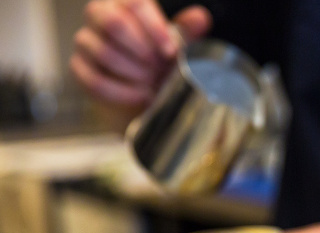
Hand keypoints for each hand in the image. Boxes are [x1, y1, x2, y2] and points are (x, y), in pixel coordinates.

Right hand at [70, 0, 210, 107]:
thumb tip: (200, 17)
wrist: (143, 88)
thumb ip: (186, 30)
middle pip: (113, 23)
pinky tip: (141, 95)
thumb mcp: (175, 44)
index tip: (170, 51)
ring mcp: (85, 41)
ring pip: (104, 53)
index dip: (155, 28)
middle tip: (158, 68)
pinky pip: (95, 80)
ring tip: (152, 83)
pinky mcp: (78, 67)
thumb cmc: (158, 58)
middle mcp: (98, 15)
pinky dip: (123, 92)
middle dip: (141, 51)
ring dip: (134, 73)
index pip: (135, 3)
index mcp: (124, 2)